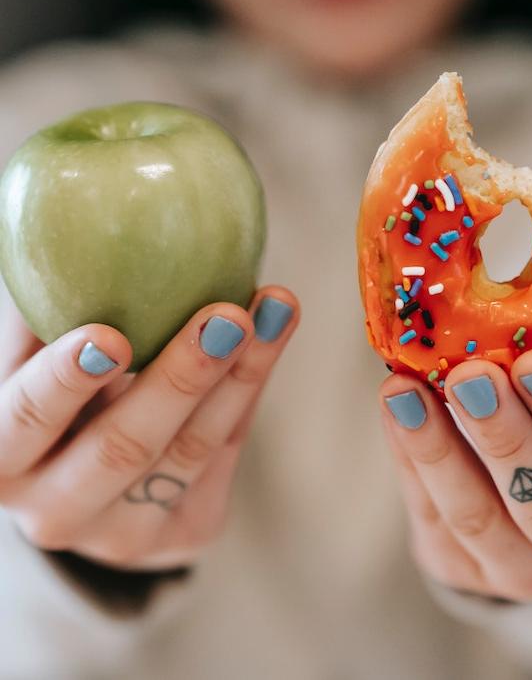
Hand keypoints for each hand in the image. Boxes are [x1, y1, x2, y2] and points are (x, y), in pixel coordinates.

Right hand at [0, 286, 298, 569]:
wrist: (94, 479)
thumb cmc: (62, 394)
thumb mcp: (36, 361)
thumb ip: (47, 314)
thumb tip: (76, 228)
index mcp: (3, 459)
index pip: (27, 420)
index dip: (65, 381)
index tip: (110, 336)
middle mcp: (55, 511)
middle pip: (123, 447)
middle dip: (180, 378)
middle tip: (225, 317)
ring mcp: (123, 534)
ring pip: (191, 451)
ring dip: (241, 373)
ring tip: (274, 308)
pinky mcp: (185, 532)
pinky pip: (225, 453)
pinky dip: (250, 386)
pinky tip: (272, 332)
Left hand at [380, 349, 531, 601]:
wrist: (518, 504)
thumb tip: (499, 300)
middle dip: (504, 435)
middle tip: (470, 376)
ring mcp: (522, 568)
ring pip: (477, 517)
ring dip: (437, 448)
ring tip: (405, 391)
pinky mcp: (462, 572)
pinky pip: (430, 515)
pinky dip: (407, 457)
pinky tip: (394, 409)